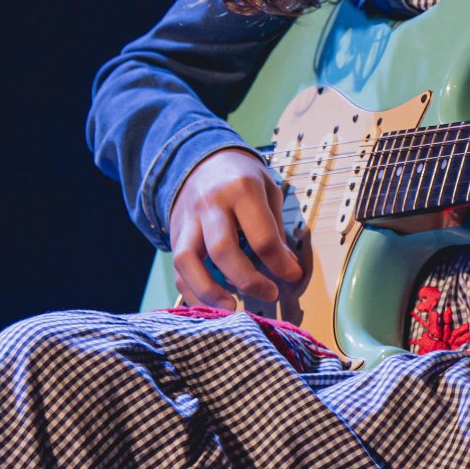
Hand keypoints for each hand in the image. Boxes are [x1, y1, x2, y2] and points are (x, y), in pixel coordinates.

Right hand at [167, 147, 303, 308]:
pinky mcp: (175, 234)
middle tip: (270, 294)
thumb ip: (275, 227)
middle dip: (248, 280)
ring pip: (188, 260)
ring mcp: (188, 220)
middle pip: (223, 250)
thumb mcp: (267, 189)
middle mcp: (210, 205)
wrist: (200, 159)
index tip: (294, 276)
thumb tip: (287, 266)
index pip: (262, 236)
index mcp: (241, 190)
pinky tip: (210, 307)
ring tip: (231, 309)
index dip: (281, 264)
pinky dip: (191, 293)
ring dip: (209, 291)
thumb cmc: (241, 177)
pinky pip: (177, 269)